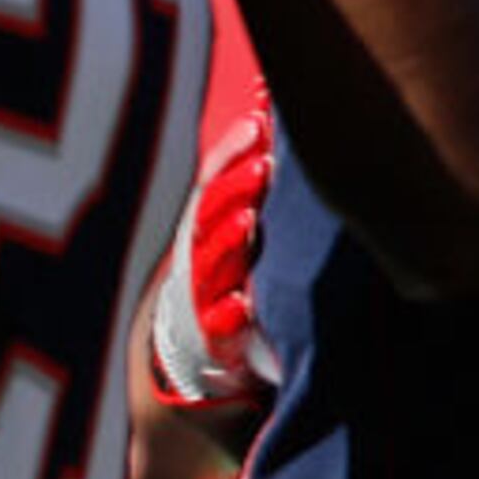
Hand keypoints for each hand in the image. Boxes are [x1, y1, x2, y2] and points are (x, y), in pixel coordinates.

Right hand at [151, 90, 277, 411]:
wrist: (201, 362)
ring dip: (228, 242)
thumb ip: (255, 184)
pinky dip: (227, 318)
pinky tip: (241, 308)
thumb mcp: (244, 232)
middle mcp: (203, 257)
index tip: (257, 123)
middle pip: (211, 217)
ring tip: (250, 219)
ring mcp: (203, 298)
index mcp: (212, 226)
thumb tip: (277, 117)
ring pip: (210, 266)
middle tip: (264, 162)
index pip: (215, 183)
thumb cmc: (239, 279)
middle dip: (234, 187)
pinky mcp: (213, 344)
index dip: (231, 153)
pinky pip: (217, 330)